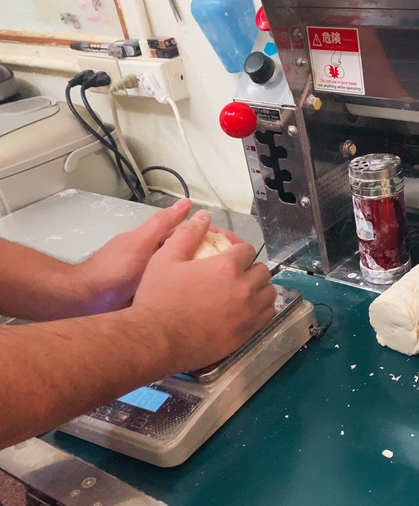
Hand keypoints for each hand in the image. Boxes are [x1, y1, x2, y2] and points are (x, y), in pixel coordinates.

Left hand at [73, 200, 242, 315]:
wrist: (87, 301)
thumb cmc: (112, 270)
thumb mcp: (140, 242)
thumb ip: (163, 224)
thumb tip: (188, 204)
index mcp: (160, 242)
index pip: (197, 234)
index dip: (219, 238)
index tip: (240, 247)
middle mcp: (164, 259)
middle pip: (199, 255)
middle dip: (222, 259)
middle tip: (244, 270)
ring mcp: (163, 280)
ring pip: (195, 275)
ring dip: (213, 278)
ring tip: (235, 285)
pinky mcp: (160, 298)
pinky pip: (186, 293)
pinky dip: (201, 294)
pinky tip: (215, 301)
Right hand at [131, 210, 276, 371]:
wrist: (155, 340)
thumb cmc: (157, 297)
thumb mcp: (165, 259)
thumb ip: (187, 235)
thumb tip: (203, 216)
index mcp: (225, 267)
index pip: (247, 250)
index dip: (238, 252)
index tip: (230, 257)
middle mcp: (243, 288)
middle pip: (262, 271)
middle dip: (251, 269)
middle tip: (236, 275)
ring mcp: (247, 313)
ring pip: (269, 294)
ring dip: (259, 289)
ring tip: (244, 292)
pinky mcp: (246, 334)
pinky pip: (266, 316)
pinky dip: (261, 310)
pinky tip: (247, 310)